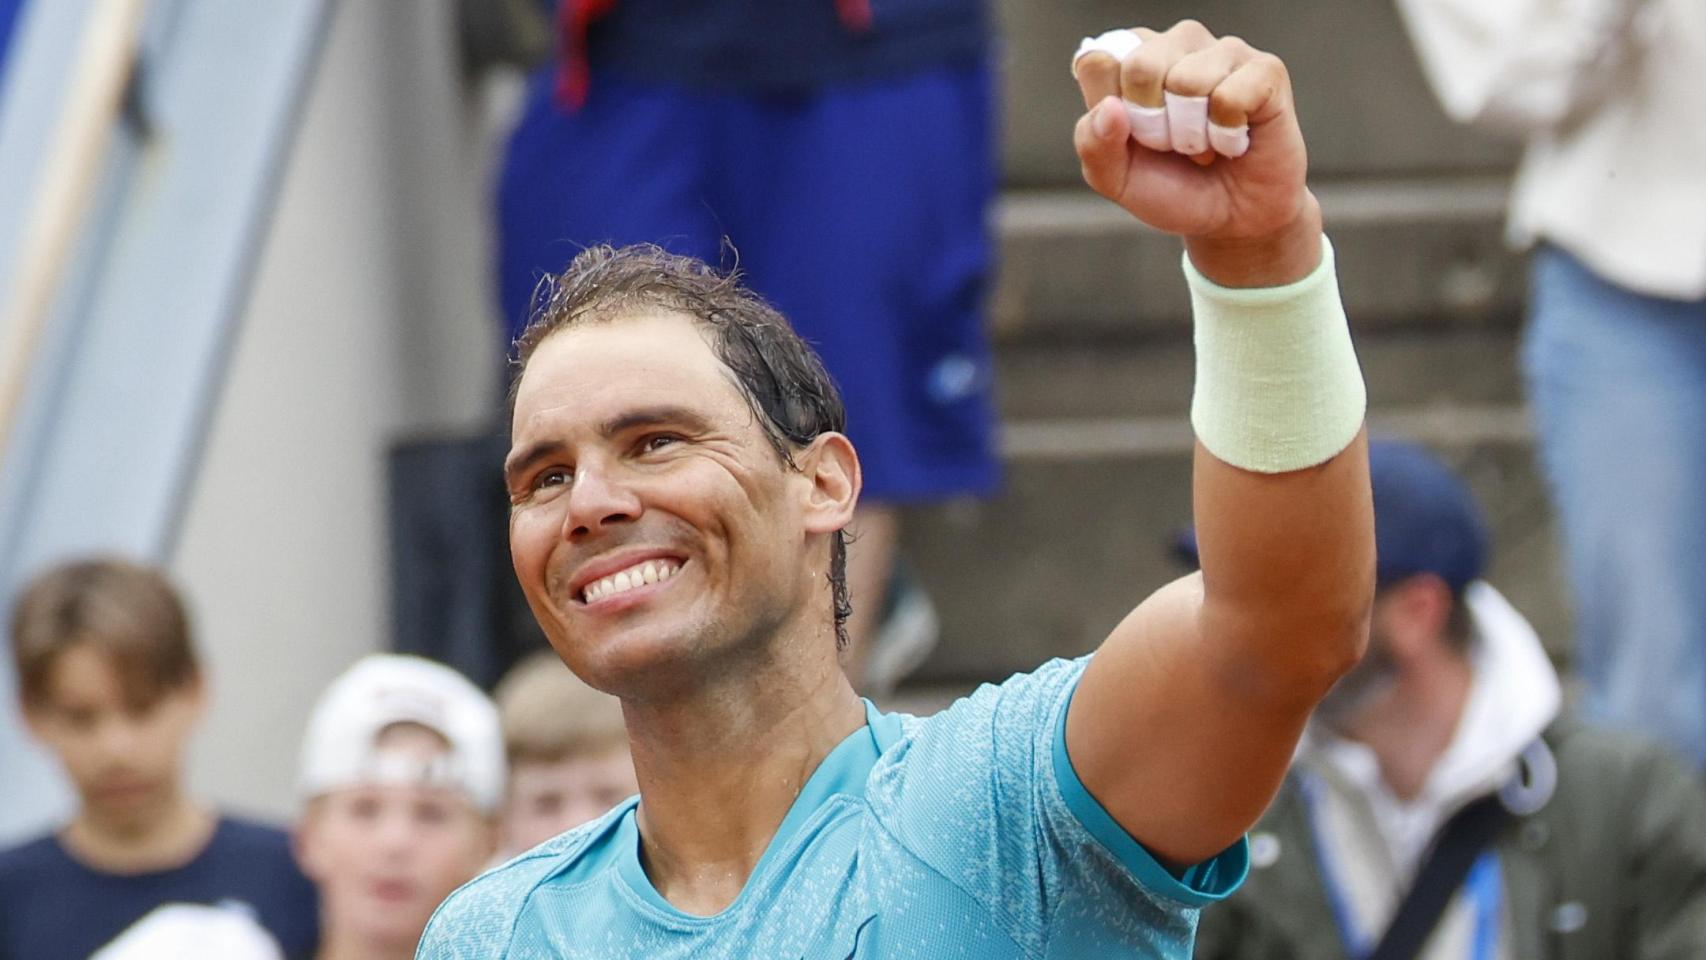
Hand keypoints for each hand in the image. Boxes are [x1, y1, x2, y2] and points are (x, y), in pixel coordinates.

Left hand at [1073, 20, 1321, 284]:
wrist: (1233, 221)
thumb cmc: (1175, 188)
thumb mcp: (1116, 178)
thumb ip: (1093, 144)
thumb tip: (1110, 107)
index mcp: (1132, 57)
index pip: (1098, 62)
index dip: (1113, 114)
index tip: (1134, 136)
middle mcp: (1177, 43)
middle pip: (1141, 66)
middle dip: (1153, 125)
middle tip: (1174, 144)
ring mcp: (1224, 51)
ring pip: (1187, 82)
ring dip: (1193, 134)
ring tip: (1206, 141)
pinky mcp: (1266, 70)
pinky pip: (1229, 97)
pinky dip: (1227, 135)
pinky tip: (1234, 139)